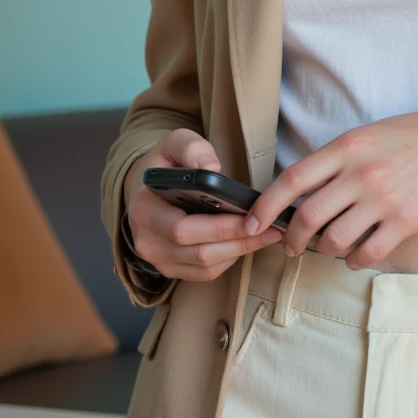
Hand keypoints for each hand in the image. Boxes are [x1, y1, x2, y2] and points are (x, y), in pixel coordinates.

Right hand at [122, 128, 282, 282]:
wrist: (148, 188)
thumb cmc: (166, 166)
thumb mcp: (173, 145)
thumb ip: (190, 147)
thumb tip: (211, 167)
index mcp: (144, 209)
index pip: (183, 228)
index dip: (221, 226)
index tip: (253, 216)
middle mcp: (147, 241)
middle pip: (200, 251)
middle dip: (240, 240)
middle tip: (272, 228)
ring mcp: (158, 260)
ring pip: (205, 265)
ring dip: (240, 251)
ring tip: (269, 234)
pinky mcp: (171, 269)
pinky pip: (205, 272)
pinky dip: (230, 259)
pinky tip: (248, 243)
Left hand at [242, 102, 417, 269]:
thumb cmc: (416, 136)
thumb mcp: (369, 135)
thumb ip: (336, 159)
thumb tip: (302, 190)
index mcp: (347, 147)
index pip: (292, 179)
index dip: (265, 206)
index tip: (252, 223)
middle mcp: (361, 173)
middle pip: (308, 216)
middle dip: (292, 238)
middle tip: (290, 245)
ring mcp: (384, 199)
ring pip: (334, 239)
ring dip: (323, 250)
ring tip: (326, 247)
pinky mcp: (406, 221)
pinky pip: (367, 253)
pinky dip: (352, 260)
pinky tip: (353, 256)